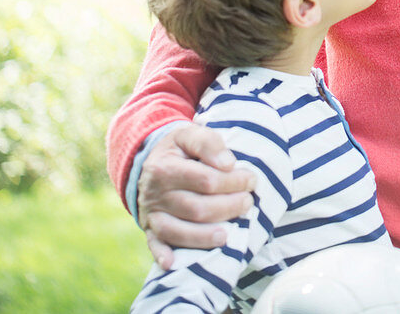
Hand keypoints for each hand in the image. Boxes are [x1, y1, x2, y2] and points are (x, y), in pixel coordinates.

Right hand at [138, 122, 255, 268]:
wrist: (148, 160)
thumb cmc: (178, 149)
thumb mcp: (189, 134)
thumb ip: (208, 142)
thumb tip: (228, 164)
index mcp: (165, 168)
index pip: (206, 180)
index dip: (233, 181)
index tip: (251, 179)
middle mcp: (156, 194)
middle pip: (196, 209)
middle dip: (228, 207)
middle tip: (248, 202)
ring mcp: (152, 214)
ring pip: (178, 231)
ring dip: (205, 236)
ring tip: (228, 234)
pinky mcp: (149, 229)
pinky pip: (154, 245)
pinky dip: (163, 255)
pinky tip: (173, 264)